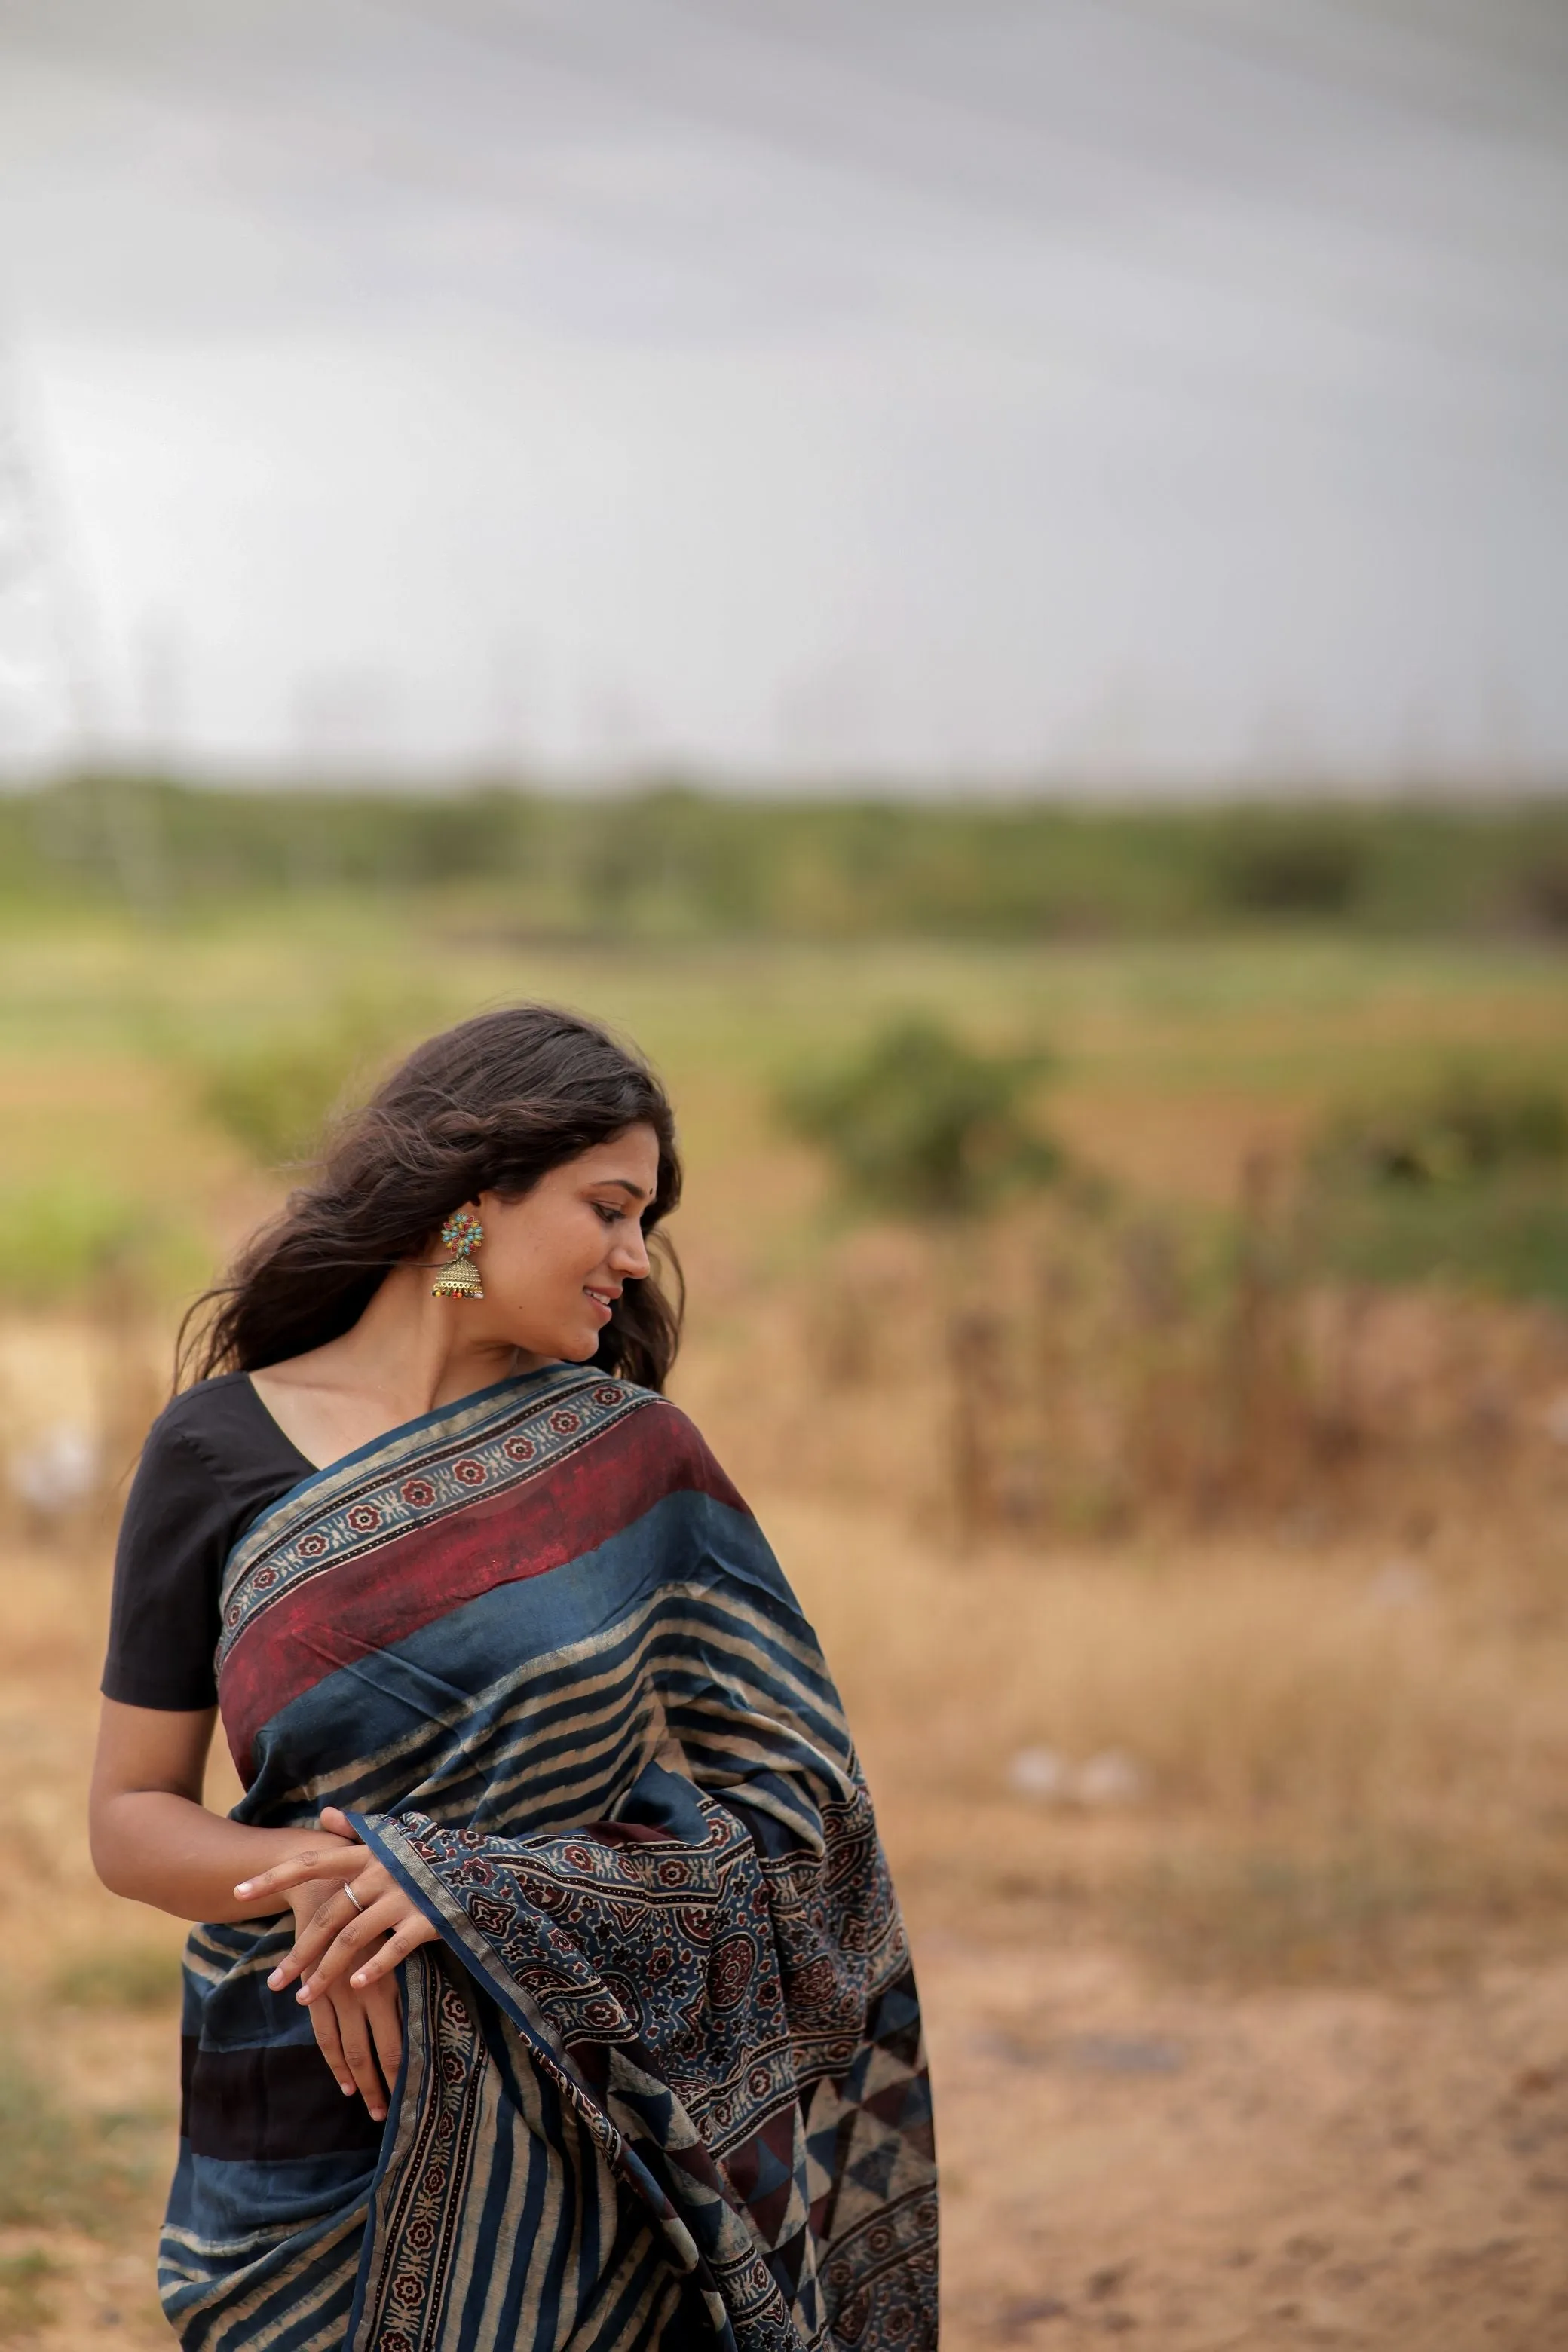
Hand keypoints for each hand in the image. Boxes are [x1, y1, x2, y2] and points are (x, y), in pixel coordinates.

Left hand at [235, 1805, 439, 2018]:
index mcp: (368, 1855)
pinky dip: (372, 1968)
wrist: (486, 1871)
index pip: (312, 1862)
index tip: (238, 1891)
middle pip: (328, 1914)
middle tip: (274, 1982)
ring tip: (303, 1998)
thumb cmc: (432, 1858)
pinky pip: (393, 1948)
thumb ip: (357, 1830)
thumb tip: (326, 1814)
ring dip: (325, 1970)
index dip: (274, 1875)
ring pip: (352, 1937)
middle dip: (298, 1951)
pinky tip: (352, 1988)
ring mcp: (403, 1897)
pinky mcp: (427, 1919)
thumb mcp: (396, 1839)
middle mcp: (380, 1874)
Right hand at [282, 1876, 404, 2120]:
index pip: (400, 2037)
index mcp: (390, 1978)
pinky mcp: (316, 1991)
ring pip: (347, 2050)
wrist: (327, 1882)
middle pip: (374, 2051)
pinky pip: (323, 2034)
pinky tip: (343, 2081)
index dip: (402, 2069)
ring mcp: (337, 1995)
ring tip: (366, 2104)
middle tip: (387, 2115)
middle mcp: (364, 1991)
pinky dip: (333, 2061)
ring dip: (355, 2081)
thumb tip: (434, 2007)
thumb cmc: (375, 1907)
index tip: (414, 2092)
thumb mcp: (396, 1936)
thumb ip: (410, 1970)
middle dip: (381, 2085)